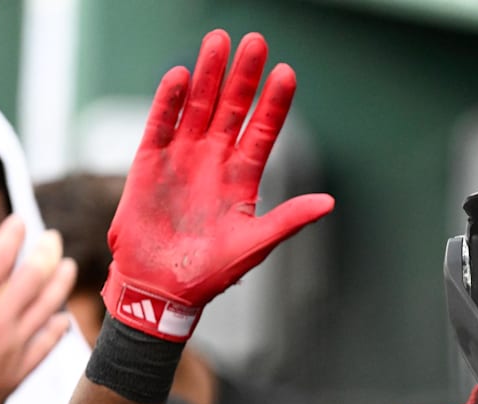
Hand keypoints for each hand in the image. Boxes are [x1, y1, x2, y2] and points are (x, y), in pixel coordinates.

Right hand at [0, 215, 76, 403]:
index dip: (12, 236)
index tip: (19, 222)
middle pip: (33, 277)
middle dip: (46, 252)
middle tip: (53, 238)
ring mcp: (10, 348)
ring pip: (48, 307)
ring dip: (61, 283)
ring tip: (69, 266)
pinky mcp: (15, 374)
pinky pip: (45, 345)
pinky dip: (55, 328)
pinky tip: (61, 318)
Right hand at [102, 29, 333, 340]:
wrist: (161, 288)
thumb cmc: (210, 272)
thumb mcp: (255, 244)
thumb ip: (289, 219)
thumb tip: (329, 202)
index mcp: (243, 177)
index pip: (263, 130)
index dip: (274, 104)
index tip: (287, 73)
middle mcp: (214, 160)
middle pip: (232, 108)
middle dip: (243, 76)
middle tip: (255, 42)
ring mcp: (182, 158)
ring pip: (198, 107)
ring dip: (208, 76)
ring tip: (218, 42)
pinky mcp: (148, 163)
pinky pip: (160, 124)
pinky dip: (169, 101)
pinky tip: (181, 75)